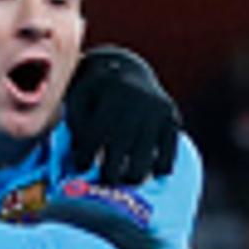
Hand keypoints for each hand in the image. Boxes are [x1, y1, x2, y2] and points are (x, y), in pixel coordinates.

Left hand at [60, 47, 180, 187]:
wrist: (128, 69)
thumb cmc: (95, 92)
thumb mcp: (80, 96)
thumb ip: (75, 123)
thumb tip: (78, 157)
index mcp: (110, 91)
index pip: (95, 134)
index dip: (85, 156)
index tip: (82, 167)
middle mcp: (137, 100)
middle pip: (121, 149)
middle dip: (110, 172)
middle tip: (105, 179)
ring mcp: (157, 111)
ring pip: (145, 158)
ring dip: (133, 176)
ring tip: (124, 179)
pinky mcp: (172, 119)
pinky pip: (168, 156)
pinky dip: (159, 169)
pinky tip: (149, 171)